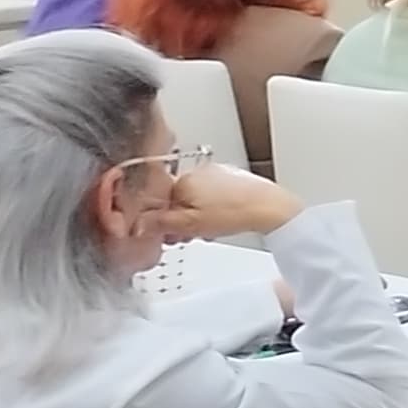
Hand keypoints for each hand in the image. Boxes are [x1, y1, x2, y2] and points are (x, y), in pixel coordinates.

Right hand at [154, 160, 296, 242]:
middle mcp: (198, 172)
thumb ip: (161, 224)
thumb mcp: (190, 225)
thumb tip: (139, 224)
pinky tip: (223, 220)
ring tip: (210, 229)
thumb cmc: (234, 213)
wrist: (268, 207)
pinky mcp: (232, 178)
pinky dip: (214, 208)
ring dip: (198, 215)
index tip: (170, 234)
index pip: (159, 201)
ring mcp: (217, 173)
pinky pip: (214, 195)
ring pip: (196, 198)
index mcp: (183, 180)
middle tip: (191, 234)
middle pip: (178, 199)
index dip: (163, 221)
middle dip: (182, 219)